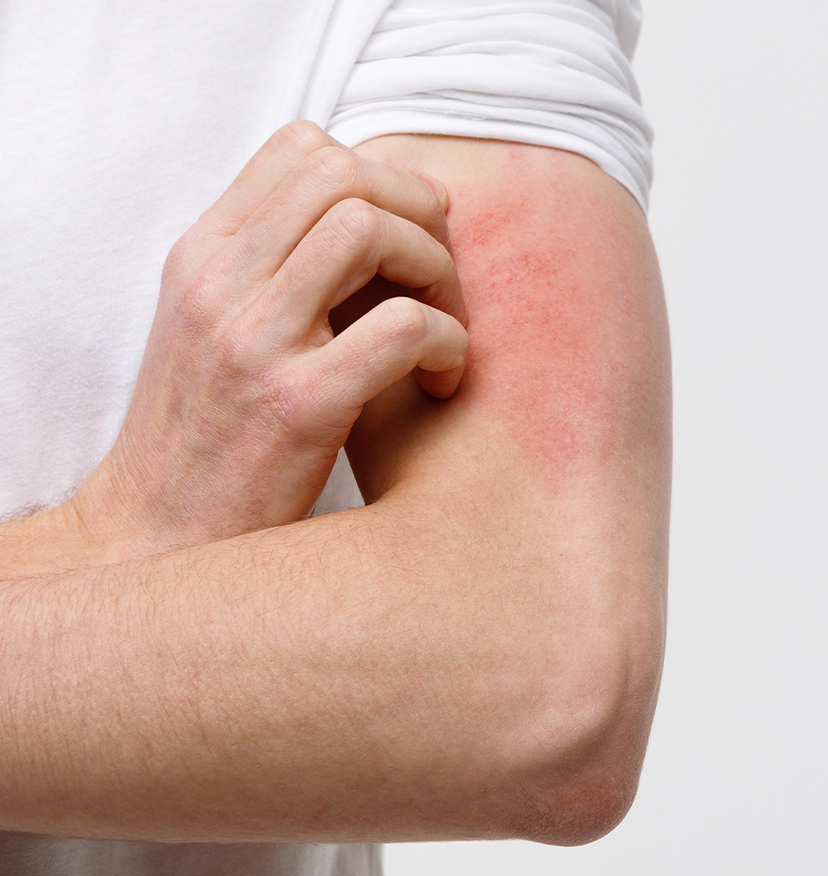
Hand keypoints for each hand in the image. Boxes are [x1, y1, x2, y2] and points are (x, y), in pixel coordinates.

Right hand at [69, 121, 467, 556]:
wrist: (160, 534)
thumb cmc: (203, 437)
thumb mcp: (210, 331)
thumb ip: (267, 270)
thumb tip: (365, 224)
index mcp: (201, 258)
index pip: (300, 149)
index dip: (376, 174)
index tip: (406, 230)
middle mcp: (218, 285)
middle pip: (342, 175)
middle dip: (418, 211)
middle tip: (438, 272)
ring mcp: (253, 342)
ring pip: (370, 231)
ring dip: (436, 271)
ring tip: (443, 328)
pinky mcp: (298, 406)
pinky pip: (401, 327)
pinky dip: (448, 343)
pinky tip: (443, 380)